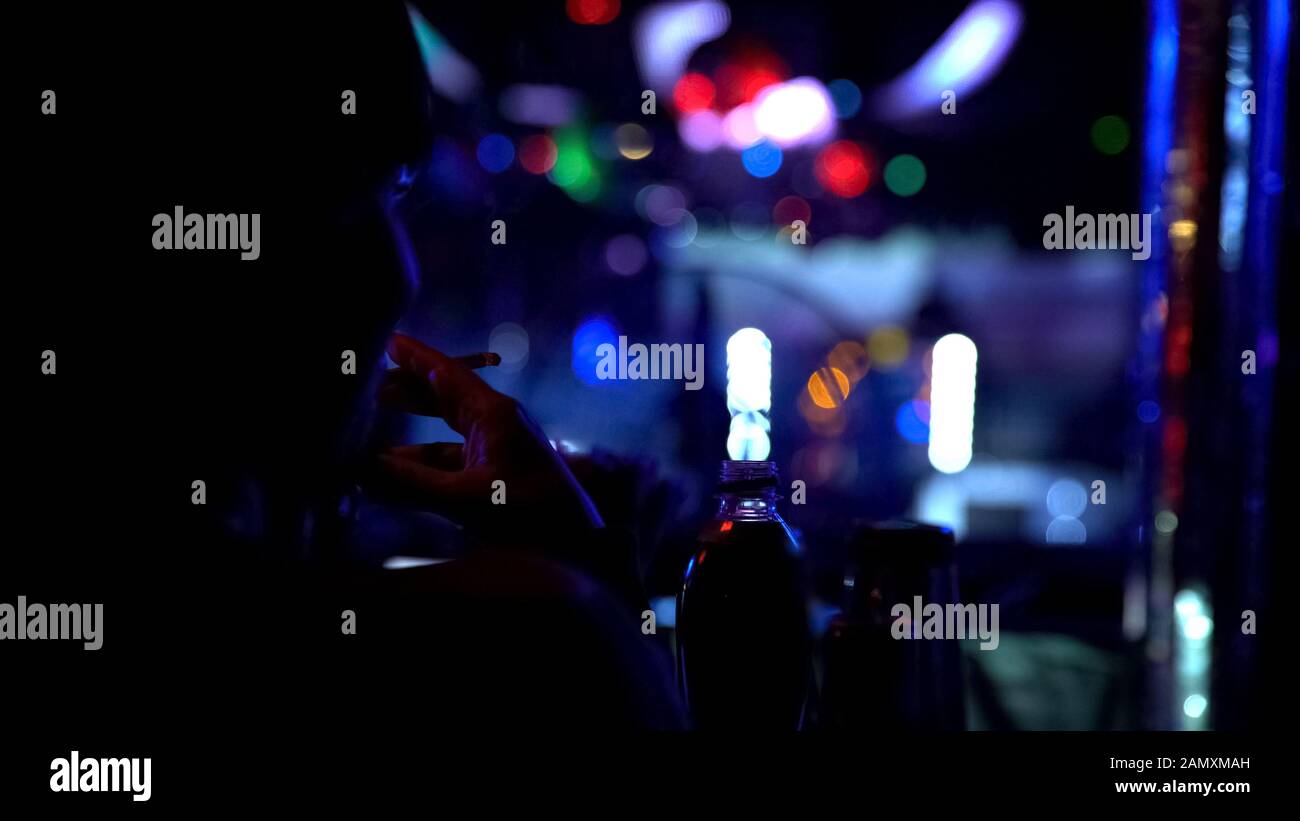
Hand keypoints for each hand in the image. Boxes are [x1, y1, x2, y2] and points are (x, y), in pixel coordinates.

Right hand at [365, 333, 603, 537]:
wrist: (575, 545)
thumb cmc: (529, 514)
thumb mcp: (464, 498)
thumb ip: (412, 483)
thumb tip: (366, 469)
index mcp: (494, 414)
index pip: (447, 374)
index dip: (416, 357)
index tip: (389, 341)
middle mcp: (497, 423)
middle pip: (444, 397)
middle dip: (406, 392)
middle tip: (368, 386)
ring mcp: (498, 449)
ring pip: (444, 432)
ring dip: (409, 435)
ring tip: (370, 432)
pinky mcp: (498, 474)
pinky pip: (452, 461)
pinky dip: (423, 466)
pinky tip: (394, 474)